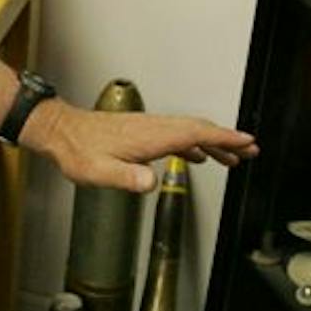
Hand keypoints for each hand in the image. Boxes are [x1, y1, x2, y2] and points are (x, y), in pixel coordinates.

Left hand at [22, 99, 255, 192]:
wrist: (60, 132)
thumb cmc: (77, 151)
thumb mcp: (99, 171)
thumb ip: (126, 177)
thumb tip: (151, 182)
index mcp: (150, 136)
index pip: (195, 133)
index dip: (224, 138)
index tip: (247, 142)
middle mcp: (153, 127)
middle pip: (199, 130)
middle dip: (227, 140)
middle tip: (251, 151)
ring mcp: (148, 128)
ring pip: (189, 132)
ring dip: (213, 143)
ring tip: (232, 157)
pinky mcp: (141, 133)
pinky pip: (176, 136)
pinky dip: (194, 144)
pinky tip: (197, 156)